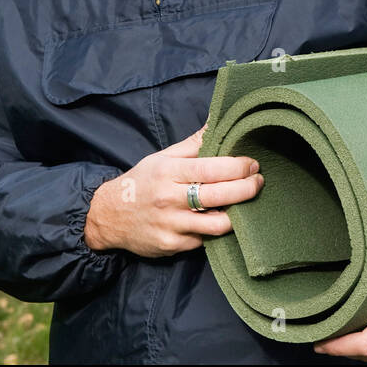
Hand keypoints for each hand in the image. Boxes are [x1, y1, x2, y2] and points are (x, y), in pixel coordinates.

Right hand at [83, 120, 263, 257]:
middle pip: (219, 196)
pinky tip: (220, 220)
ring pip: (217, 225)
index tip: (253, 164)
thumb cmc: (142, 182)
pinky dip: (214, 231)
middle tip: (259, 181)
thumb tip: (217, 120)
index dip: (238, 168)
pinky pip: (204, 241)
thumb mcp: (163, 158)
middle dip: (246, 189)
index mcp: (168, 173)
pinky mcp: (171, 246)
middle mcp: (169, 199)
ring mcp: (170, 225)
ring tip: (245, 204)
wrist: (106, 216)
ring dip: (237, 215)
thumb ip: (194, 143)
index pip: (211, 169)